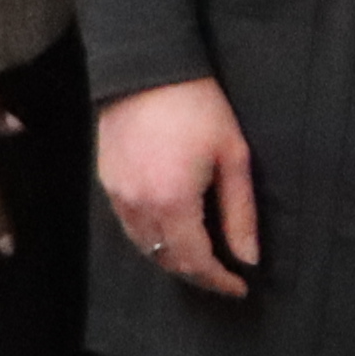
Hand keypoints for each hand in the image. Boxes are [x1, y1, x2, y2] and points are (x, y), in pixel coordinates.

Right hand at [93, 73, 259, 298]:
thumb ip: (240, 212)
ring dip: (172, 258)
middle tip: (223, 276)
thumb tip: (249, 257)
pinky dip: (151, 237)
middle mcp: (138, 207)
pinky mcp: (105, 181)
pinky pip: (129, 225)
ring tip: (201, 258)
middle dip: (196, 274)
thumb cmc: (199, 107)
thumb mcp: (232, 157)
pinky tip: (172, 231)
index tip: (240, 287)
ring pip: (143, 246)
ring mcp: (116, 195)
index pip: (195, 260)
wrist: (146, 69)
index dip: (218, 280)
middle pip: (166, 260)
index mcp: (172, 203)